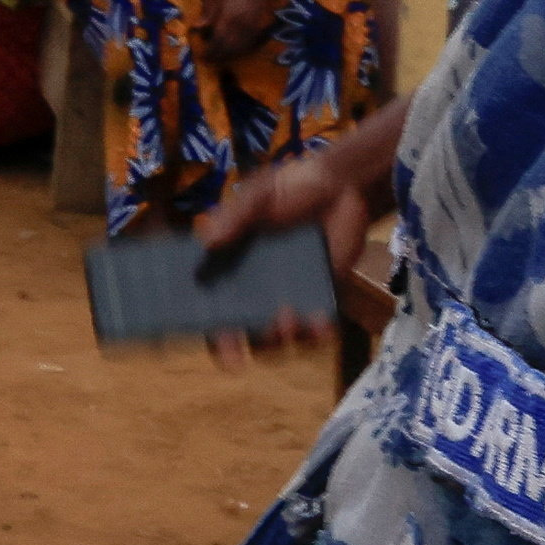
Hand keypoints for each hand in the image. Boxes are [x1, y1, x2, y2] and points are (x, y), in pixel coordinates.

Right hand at [196, 95, 403, 357]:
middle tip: (238, 358)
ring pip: (274, 339)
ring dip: (277, 341)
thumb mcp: (259, 195)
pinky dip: (315, 335)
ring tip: (289, 321)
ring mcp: (286, 297)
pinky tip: (321, 324)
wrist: (344, 187)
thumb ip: (235, 217)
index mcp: (230, 264)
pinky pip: (314, 332)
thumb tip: (206, 241)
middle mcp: (254, 288)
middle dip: (233, 349)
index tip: (201, 337)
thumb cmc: (293, 187)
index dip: (200, 323)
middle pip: (235, 330)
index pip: (206, 301)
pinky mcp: (320, 300)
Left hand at [201, 0, 275, 63]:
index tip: (201, 57)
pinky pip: (247, 47)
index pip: (216, 41)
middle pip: (227, 49)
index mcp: (227, 20)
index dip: (209, 52)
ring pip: (237, 50)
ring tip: (218, 60)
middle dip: (217, 58)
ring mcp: (249, 31)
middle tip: (208, 61)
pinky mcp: (256, 32)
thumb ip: (207, 13)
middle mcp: (238, 29)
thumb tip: (196, 27)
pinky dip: (239, 53)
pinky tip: (233, 54)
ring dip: (227, 57)